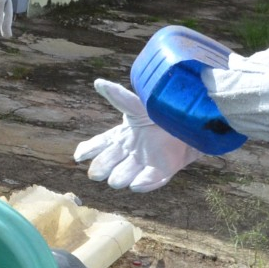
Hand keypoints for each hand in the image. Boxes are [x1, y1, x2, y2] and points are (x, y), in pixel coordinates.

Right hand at [73, 78, 200, 191]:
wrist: (190, 120)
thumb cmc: (160, 111)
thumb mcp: (138, 104)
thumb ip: (120, 97)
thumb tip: (99, 82)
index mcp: (120, 137)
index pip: (99, 145)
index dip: (87, 151)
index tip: (78, 156)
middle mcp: (128, 154)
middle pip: (108, 164)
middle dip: (102, 168)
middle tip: (97, 173)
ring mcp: (144, 164)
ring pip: (125, 175)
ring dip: (120, 177)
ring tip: (117, 180)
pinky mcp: (162, 171)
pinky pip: (151, 180)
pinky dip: (144, 183)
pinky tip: (136, 185)